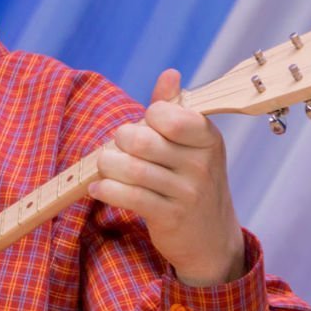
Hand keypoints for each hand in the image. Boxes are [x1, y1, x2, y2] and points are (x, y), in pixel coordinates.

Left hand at [89, 69, 245, 286]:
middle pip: (141, 140)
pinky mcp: (170, 216)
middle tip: (117, 149)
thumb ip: (175, 109)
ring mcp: (188, 192)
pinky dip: (106, 189)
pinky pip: (128, 196)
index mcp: (207, 138)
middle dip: (119, 142)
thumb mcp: (191, 144)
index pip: (167, 114)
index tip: (146, 127)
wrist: (211, 237)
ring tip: (105, 168)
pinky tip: (99, 187)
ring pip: (130, 169)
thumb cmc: (191, 180)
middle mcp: (201, 164)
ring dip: (107, 166)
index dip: (146, 118)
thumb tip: (170, 73)